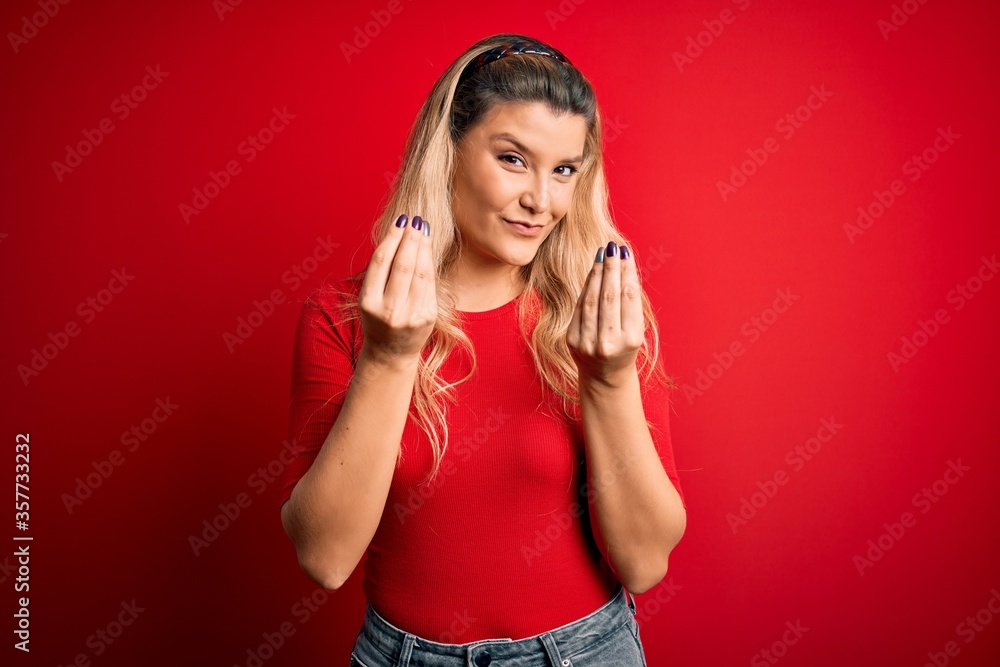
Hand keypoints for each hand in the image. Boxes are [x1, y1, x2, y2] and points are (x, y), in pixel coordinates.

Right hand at [358, 214, 436, 365]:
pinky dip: (429, 264)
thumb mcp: (369, 298)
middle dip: (411, 239)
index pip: (382, 261)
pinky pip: (430, 285)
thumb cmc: (378, 319)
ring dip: (423, 248)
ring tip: (423, 229)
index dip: (392, 237)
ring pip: (420, 273)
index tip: (401, 221)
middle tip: (416, 220)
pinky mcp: (427, 318)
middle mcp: (389, 310)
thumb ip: (381, 272)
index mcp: (368, 302)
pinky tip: (427, 251)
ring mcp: (410, 316)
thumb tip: (399, 234)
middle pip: (403, 265)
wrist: (390, 354)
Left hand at [567, 242, 643, 385]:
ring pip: (591, 300)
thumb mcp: (635, 330)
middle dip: (611, 269)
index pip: (628, 298)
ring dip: (597, 273)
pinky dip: (586, 287)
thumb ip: (629, 302)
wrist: (604, 378)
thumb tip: (623, 264)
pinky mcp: (572, 340)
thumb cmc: (625, 348)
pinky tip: (592, 272)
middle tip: (613, 247)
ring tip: (603, 254)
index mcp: (630, 340)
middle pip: (609, 297)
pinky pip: (579, 307)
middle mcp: (608, 343)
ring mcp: (587, 342)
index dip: (626, 273)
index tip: (625, 253)